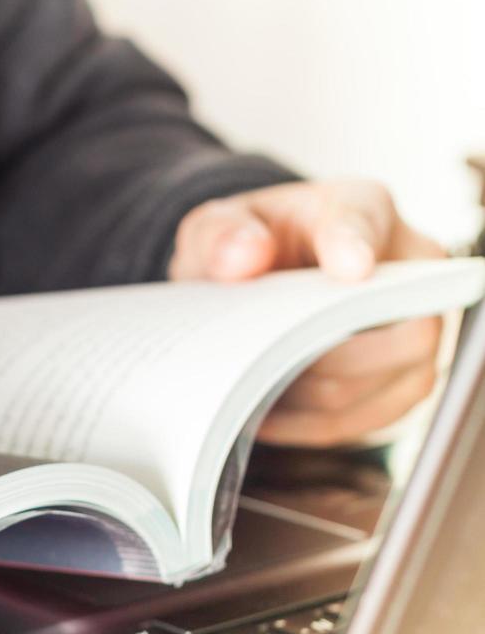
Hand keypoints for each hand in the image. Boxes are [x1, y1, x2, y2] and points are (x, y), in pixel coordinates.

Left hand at [170, 179, 447, 446]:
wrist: (258, 278)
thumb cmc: (248, 248)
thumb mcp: (216, 229)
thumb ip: (221, 235)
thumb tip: (242, 255)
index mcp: (361, 209)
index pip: (366, 224)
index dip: (356, 247)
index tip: (348, 267)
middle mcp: (409, 268)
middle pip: (396, 328)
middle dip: (322, 356)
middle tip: (257, 365)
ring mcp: (417, 329)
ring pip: (378, 382)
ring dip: (308, 397)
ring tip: (252, 391)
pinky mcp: (402, 380)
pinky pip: (363, 418)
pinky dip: (309, 424)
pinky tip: (264, 415)